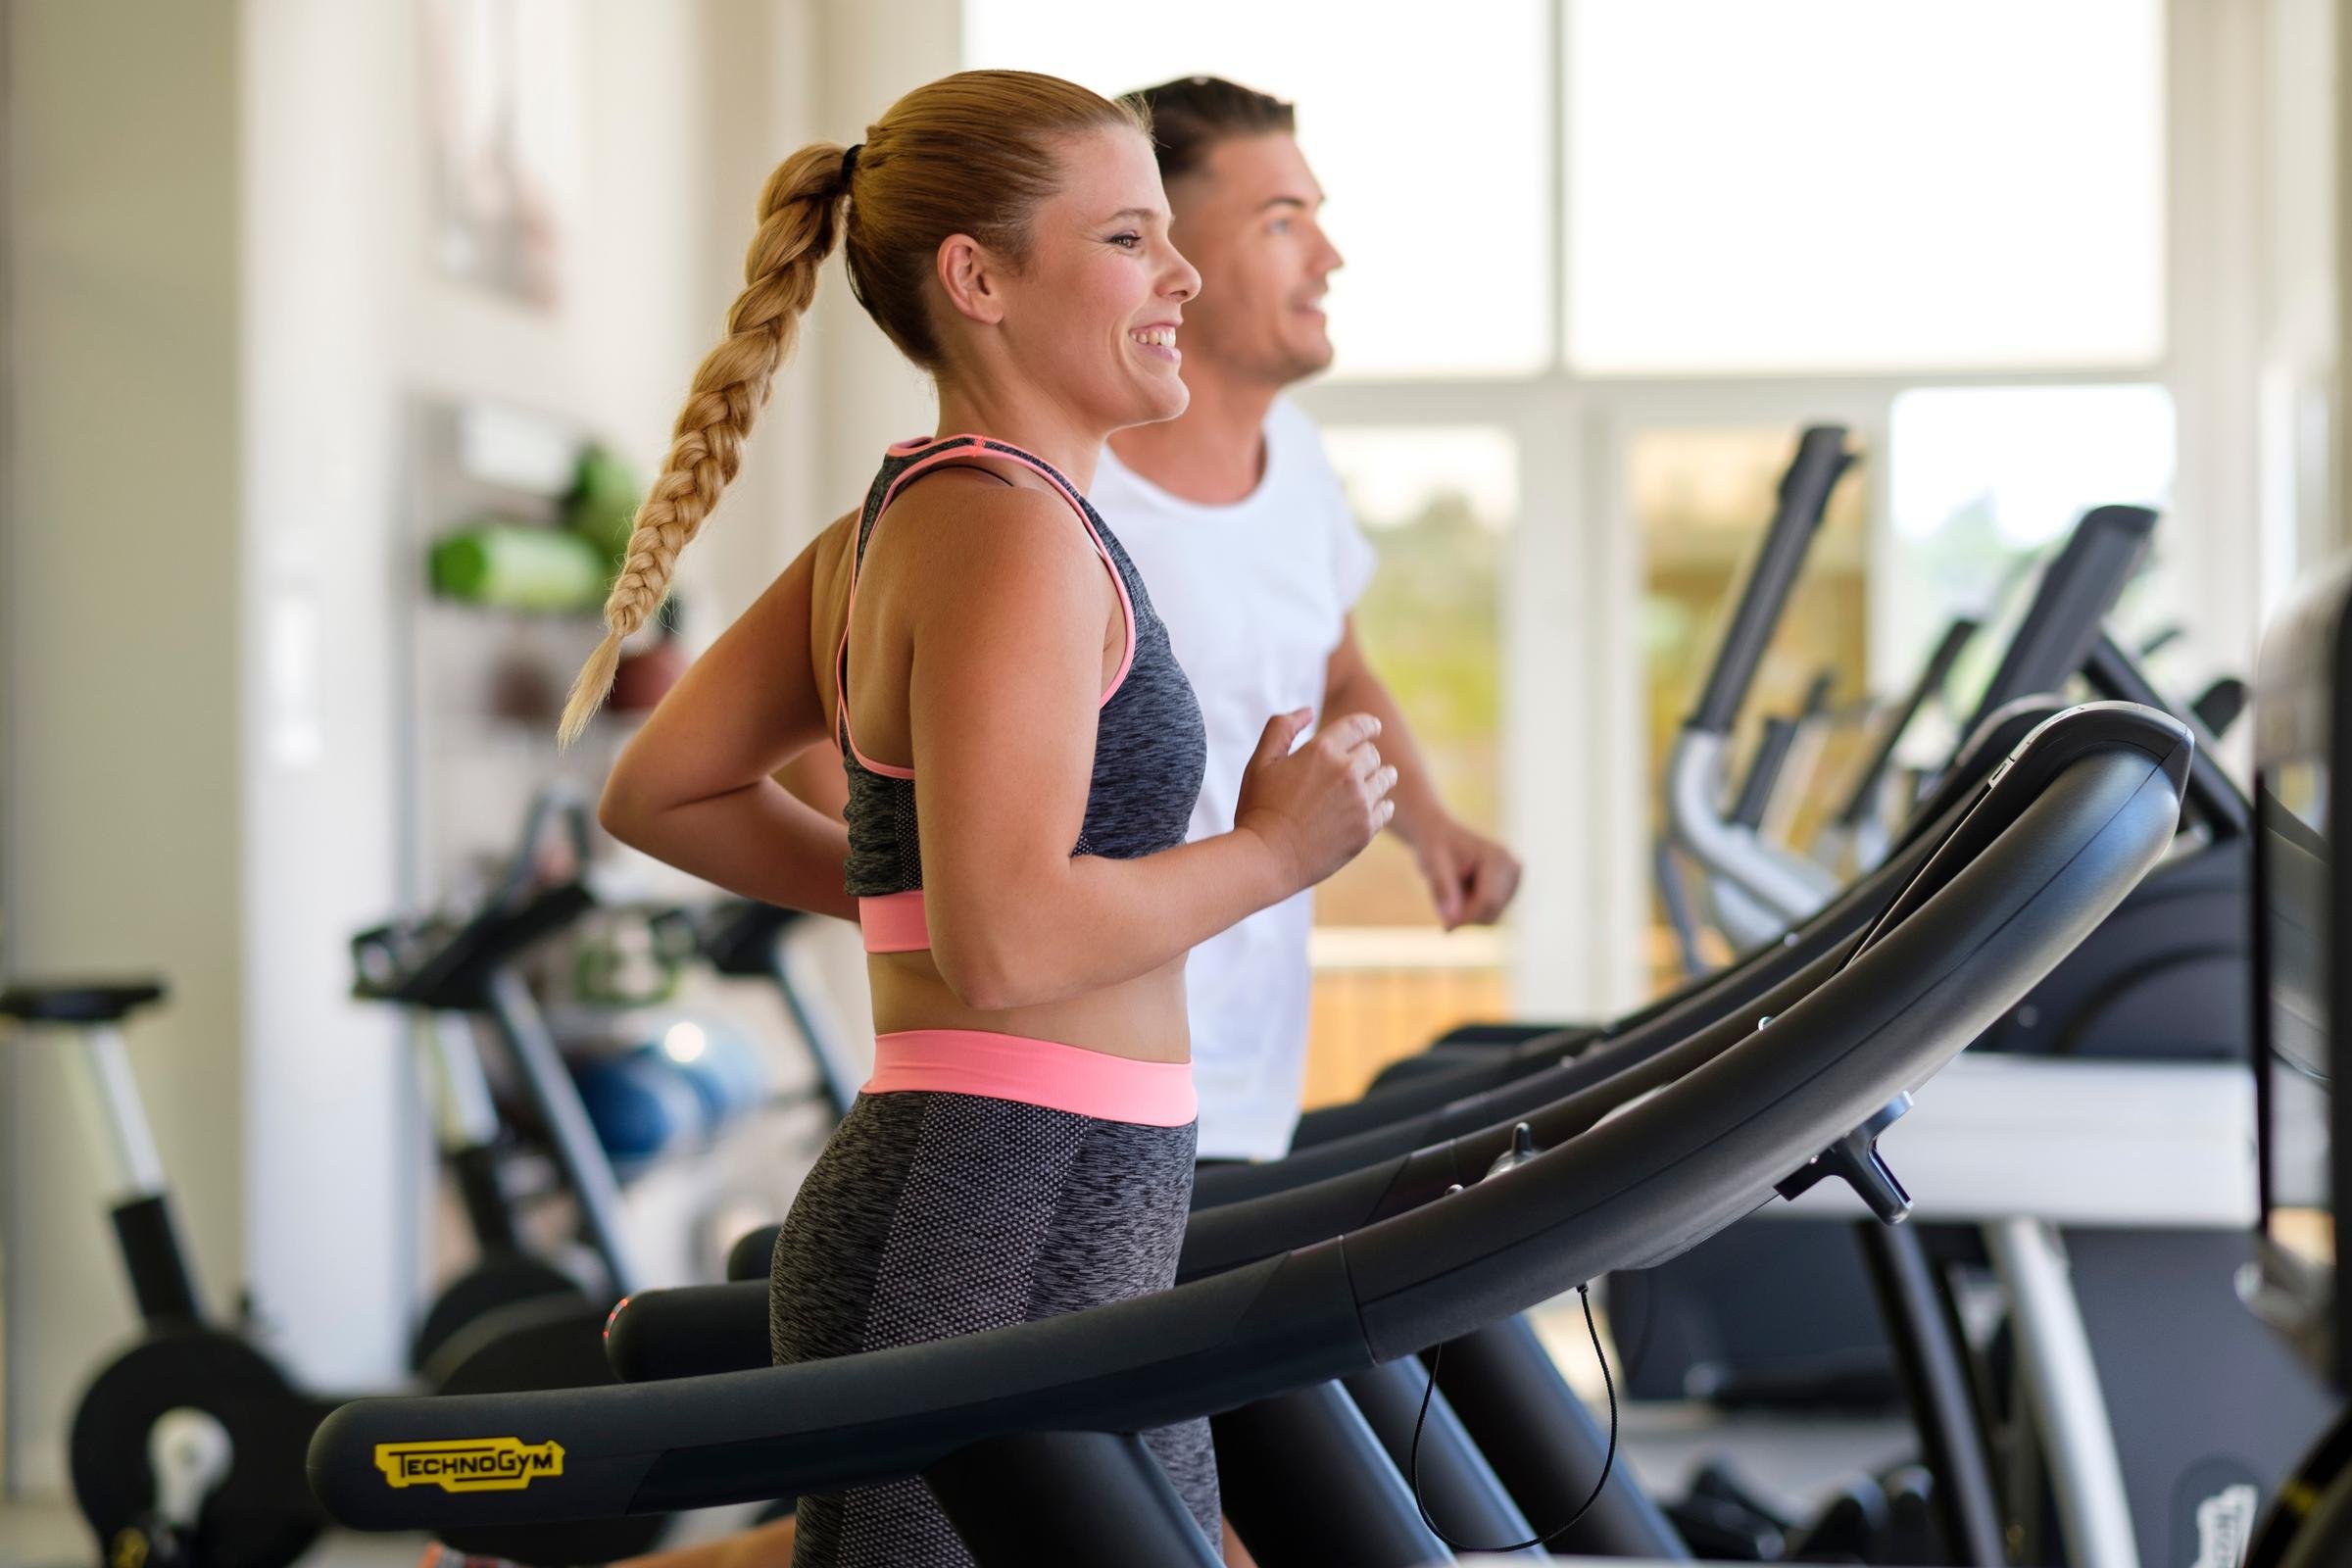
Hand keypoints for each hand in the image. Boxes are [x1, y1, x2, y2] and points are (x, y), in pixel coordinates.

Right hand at [1234, 709, 1396, 894]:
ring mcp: (1360, 802)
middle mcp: (1347, 772)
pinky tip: (1364, 809)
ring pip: (1386, 778)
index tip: (1373, 728)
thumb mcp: (1260, 762)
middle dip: (1363, 756)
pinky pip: (1386, 807)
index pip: (1360, 725)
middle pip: (1372, 753)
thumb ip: (1281, 728)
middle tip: (1351, 767)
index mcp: (1322, 751)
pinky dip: (1379, 805)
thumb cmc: (1259, 808)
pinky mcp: (1366, 828)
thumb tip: (1307, 710)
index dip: (1369, 725)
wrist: (1266, 858)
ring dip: (1377, 778)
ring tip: (1363, 787)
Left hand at [1415, 816, 1521, 929]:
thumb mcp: (1432, 866)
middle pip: (1492, 912)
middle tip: (1442, 904)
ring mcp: (1515, 878)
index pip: (1489, 901)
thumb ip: (1443, 891)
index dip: (1467, 918)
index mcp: (1497, 857)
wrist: (1440, 836)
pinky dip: (1473, 911)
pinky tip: (1463, 891)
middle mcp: (1512, 867)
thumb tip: (1452, 920)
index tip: (1445, 927)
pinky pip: (1491, 915)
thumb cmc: (1435, 847)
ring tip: (1453, 890)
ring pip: (1491, 917)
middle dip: (1466, 915)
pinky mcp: (1511, 889)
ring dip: (1468, 913)